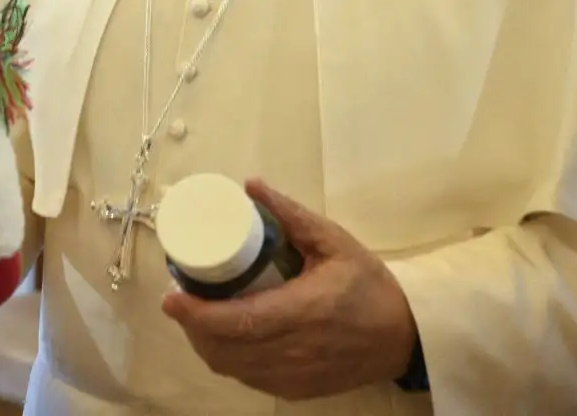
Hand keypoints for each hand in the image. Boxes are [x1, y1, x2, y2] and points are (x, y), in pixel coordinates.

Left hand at [160, 180, 416, 400]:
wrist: (405, 335)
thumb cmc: (368, 283)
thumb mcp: (334, 241)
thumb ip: (292, 214)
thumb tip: (250, 184)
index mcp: (305, 311)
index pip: (239, 321)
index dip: (198, 314)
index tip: (171, 297)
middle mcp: (296, 350)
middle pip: (226, 349)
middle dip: (193, 327)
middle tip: (179, 299)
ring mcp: (296, 376)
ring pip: (232, 367)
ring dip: (206, 344)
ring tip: (195, 315)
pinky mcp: (298, 390)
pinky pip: (249, 379)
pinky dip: (227, 359)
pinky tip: (223, 338)